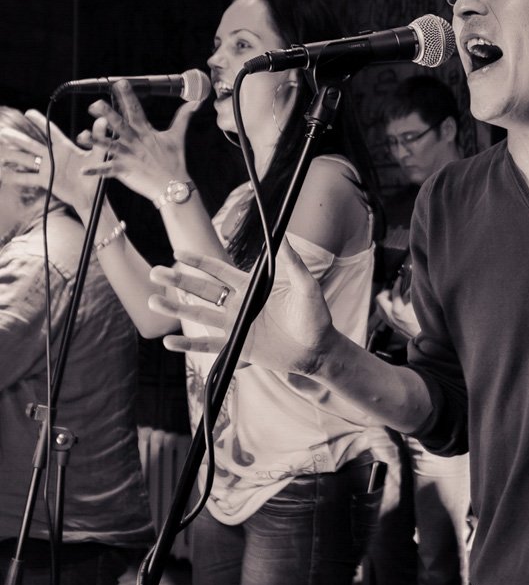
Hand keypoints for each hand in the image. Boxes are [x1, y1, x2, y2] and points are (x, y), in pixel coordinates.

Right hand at [0, 110, 101, 212]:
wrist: (91, 197)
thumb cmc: (95, 176)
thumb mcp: (98, 157)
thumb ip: (98, 139)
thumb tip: (103, 120)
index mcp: (65, 148)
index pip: (50, 132)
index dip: (40, 122)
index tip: (29, 112)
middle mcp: (53, 156)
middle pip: (32, 144)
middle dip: (18, 139)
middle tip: (4, 132)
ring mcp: (47, 168)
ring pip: (26, 159)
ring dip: (13, 155)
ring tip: (0, 151)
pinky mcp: (45, 180)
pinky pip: (27, 178)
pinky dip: (15, 177)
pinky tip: (4, 175)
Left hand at [82, 79, 199, 202]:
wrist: (173, 186)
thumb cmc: (175, 161)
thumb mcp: (178, 136)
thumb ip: (184, 117)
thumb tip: (197, 102)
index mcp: (145, 132)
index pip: (136, 109)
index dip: (128, 95)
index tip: (120, 83)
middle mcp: (134, 142)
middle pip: (119, 125)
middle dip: (107, 114)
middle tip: (94, 105)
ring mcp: (129, 157)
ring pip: (109, 146)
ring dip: (95, 141)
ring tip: (81, 135)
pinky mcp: (125, 171)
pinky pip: (107, 171)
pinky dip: (96, 171)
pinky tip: (83, 170)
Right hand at [148, 239, 335, 375]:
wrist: (318, 350)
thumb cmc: (314, 316)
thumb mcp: (305, 285)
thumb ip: (292, 262)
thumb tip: (283, 234)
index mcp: (251, 287)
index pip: (219, 271)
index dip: (198, 262)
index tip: (177, 252)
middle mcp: (239, 304)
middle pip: (202, 290)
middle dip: (178, 281)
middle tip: (154, 272)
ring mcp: (236, 326)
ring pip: (199, 315)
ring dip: (176, 308)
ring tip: (153, 300)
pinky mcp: (238, 346)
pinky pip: (209, 345)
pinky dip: (189, 345)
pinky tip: (169, 343)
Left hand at [374, 278, 418, 339]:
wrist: (421, 338)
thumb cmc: (422, 324)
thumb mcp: (417, 308)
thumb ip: (411, 297)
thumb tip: (409, 286)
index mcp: (398, 311)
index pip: (395, 293)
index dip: (398, 283)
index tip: (401, 279)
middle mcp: (390, 316)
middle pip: (379, 299)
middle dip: (386, 292)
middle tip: (394, 289)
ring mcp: (389, 321)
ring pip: (379, 306)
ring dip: (385, 300)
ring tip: (394, 297)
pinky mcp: (390, 325)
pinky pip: (383, 313)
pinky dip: (386, 307)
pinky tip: (394, 306)